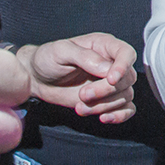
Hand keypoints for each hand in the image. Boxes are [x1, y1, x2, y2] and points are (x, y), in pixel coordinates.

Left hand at [20, 34, 138, 122]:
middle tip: (82, 95)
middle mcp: (111, 63)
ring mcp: (110, 83)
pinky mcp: (107, 100)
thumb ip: (84, 57)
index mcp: (104, 45)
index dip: (123, 67)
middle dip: (106, 91)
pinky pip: (127, 109)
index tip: (110, 79)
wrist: (37, 78)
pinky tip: (104, 118)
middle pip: (127, 79)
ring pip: (125, 96)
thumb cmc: (48, 58)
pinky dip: (119, 115)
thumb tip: (107, 69)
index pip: (126, 53)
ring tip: (80, 107)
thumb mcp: (61, 51)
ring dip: (104, 105)